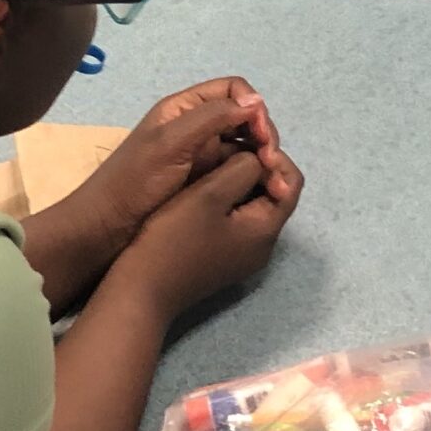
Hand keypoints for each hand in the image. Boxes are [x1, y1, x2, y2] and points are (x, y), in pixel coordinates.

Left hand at [62, 80, 282, 263]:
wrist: (107, 229)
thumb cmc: (135, 183)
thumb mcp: (172, 144)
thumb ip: (212, 117)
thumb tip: (256, 101)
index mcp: (183, 108)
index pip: (232, 90)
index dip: (253, 107)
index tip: (262, 135)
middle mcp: (195, 126)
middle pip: (243, 116)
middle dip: (262, 133)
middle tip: (271, 162)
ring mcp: (199, 154)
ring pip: (243, 143)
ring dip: (260, 155)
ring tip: (270, 178)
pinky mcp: (203, 180)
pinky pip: (235, 168)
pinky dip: (251, 173)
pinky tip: (259, 188)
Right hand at [108, 147, 303, 321]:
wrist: (139, 290)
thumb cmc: (173, 240)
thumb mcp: (209, 194)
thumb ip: (242, 169)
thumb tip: (256, 159)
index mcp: (266, 230)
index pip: (291, 182)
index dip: (273, 155)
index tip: (244, 140)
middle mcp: (262, 245)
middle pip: (273, 193)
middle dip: (254, 166)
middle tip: (225, 149)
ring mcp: (242, 254)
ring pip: (252, 204)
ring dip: (237, 180)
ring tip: (211, 163)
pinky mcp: (222, 256)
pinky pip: (236, 219)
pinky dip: (225, 199)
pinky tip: (201, 188)